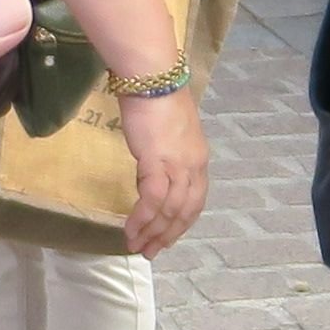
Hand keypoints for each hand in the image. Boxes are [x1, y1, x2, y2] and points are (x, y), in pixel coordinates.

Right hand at [116, 80, 208, 253]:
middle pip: (185, 211)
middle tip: (150, 252)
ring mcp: (178, 164)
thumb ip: (164, 155)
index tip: (165, 237)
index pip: (195, 200)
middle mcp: (194, 165)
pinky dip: (142, 218)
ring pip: (170, 210)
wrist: (151, 77)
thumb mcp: (166, 133)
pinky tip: (131, 228)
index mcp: (198, 159)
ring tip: (136, 246)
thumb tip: (151, 170)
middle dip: (167, 235)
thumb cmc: (155, 97)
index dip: (181, 223)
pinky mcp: (158, 161)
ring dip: (152, 232)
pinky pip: (153, 199)